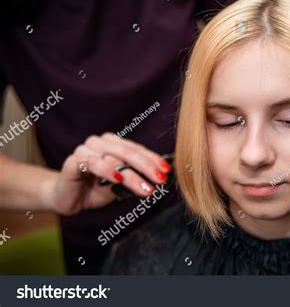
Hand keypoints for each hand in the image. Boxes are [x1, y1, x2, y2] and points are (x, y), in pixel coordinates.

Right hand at [46, 133, 171, 214]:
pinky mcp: (73, 162)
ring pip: (114, 159)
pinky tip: (118, 180)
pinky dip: (107, 170)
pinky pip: (92, 163)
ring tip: (147, 189)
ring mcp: (85, 150)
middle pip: (128, 152)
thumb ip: (136, 177)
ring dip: (132, 176)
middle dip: (148, 167)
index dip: (153, 159)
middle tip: (161, 179)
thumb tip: (160, 177)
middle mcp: (99, 143)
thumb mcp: (121, 184)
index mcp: (112, 143)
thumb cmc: (95, 189)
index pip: (137, 149)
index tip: (167, 171)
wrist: (68, 199)